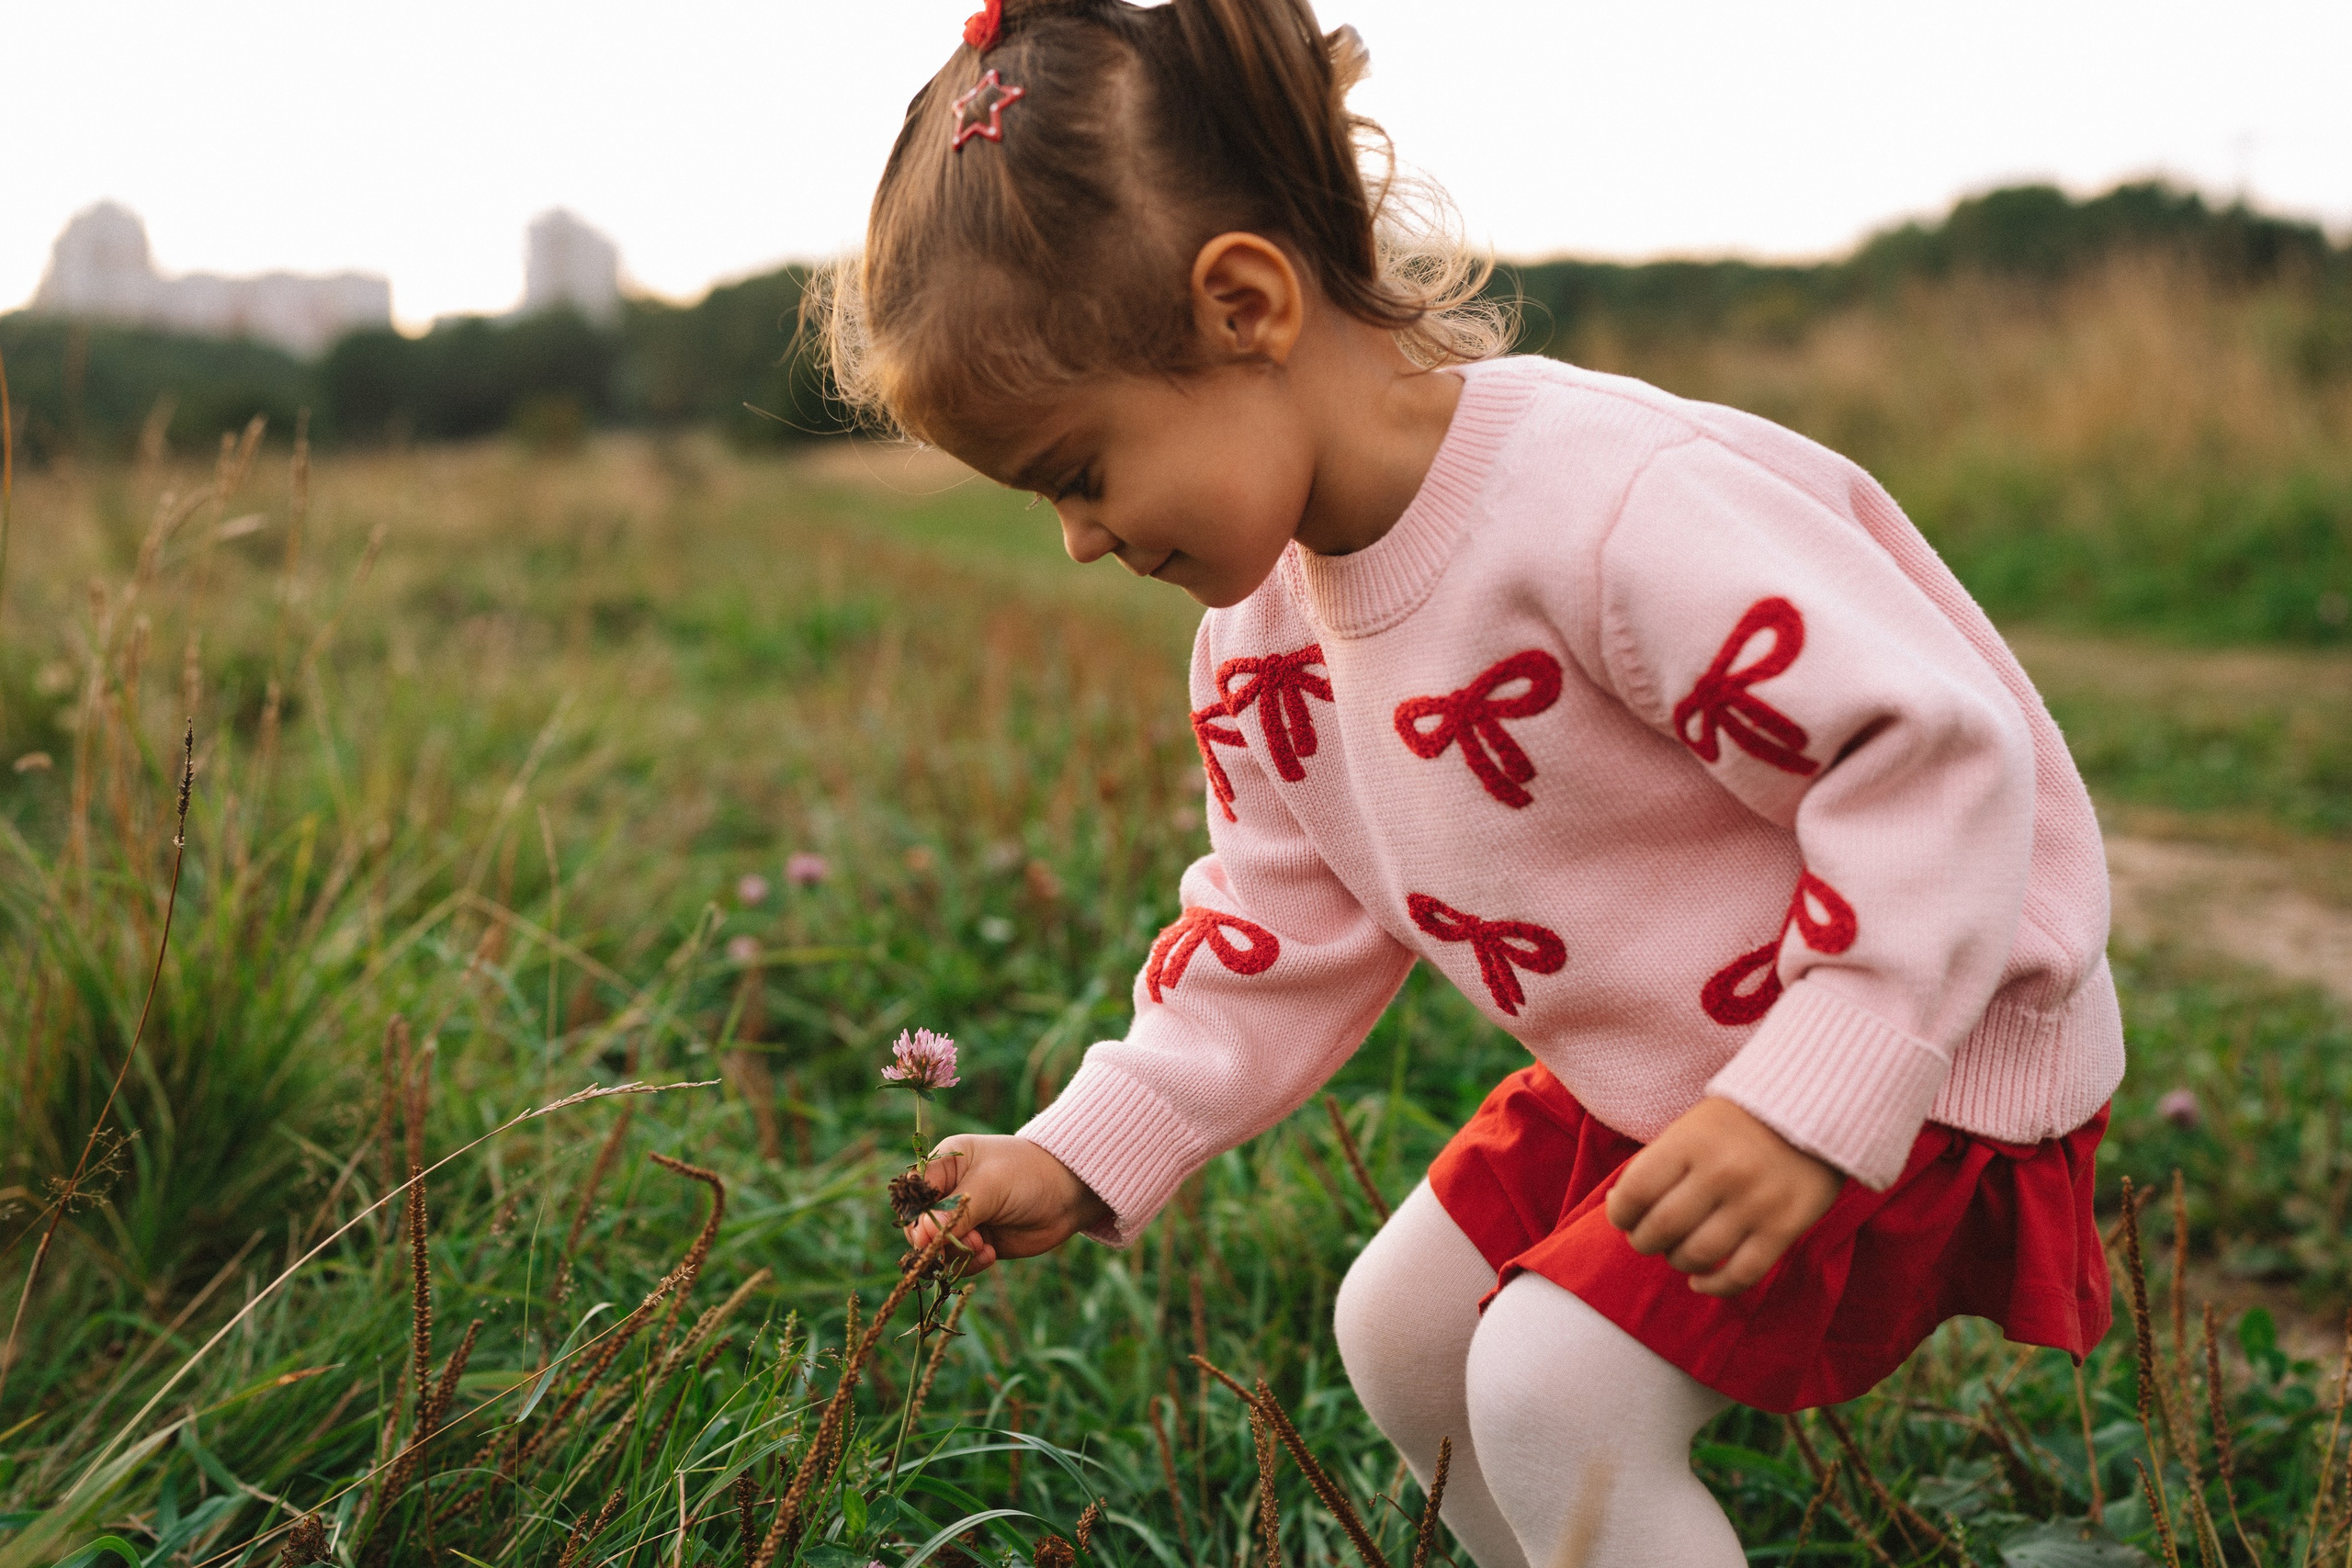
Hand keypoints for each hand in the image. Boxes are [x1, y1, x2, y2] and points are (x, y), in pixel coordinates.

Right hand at [904, 1134, 1112, 1275]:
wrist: (1070, 1194)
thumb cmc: (1028, 1174)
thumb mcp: (991, 1185)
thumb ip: (956, 1210)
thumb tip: (920, 1236)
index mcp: (945, 1165)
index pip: (914, 1194)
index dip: (916, 1216)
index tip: (929, 1232)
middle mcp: (949, 1192)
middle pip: (919, 1226)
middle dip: (937, 1239)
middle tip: (966, 1239)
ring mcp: (963, 1219)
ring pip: (937, 1248)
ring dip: (956, 1253)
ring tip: (982, 1245)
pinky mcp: (977, 1241)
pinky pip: (958, 1261)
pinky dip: (970, 1263)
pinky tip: (990, 1254)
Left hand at [1604, 1097, 1842, 1296]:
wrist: (1815, 1110)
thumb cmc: (1740, 1122)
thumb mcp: (1692, 1127)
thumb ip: (1660, 1164)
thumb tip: (1624, 1208)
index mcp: (1690, 1142)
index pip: (1635, 1192)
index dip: (1620, 1214)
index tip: (1623, 1217)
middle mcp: (1721, 1172)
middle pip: (1661, 1229)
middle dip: (1644, 1241)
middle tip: (1648, 1238)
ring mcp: (1755, 1202)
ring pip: (1697, 1255)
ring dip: (1678, 1261)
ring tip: (1678, 1252)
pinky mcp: (1785, 1227)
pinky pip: (1742, 1274)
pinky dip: (1715, 1285)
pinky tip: (1702, 1280)